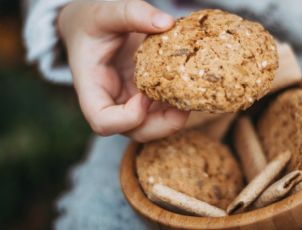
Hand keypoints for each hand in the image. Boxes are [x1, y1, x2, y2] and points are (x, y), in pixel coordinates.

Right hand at [57, 0, 188, 141]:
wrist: (92, 26)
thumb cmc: (92, 22)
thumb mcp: (105, 12)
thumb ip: (131, 13)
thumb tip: (166, 22)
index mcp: (92, 88)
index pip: (103, 122)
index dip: (127, 118)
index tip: (144, 95)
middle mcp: (112, 102)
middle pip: (135, 132)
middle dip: (162, 125)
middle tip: (184, 105)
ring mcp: (130, 102)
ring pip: (154, 126)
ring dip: (176, 118)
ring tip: (193, 96)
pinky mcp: (146, 96)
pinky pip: (163, 110)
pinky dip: (179, 104)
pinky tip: (191, 87)